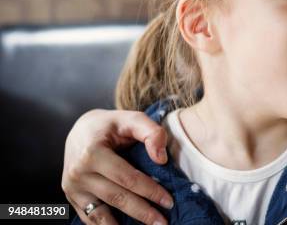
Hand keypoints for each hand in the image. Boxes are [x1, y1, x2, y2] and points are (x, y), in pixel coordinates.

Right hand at [62, 109, 173, 224]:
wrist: (80, 130)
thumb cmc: (111, 125)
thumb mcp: (132, 118)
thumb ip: (151, 132)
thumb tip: (161, 159)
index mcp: (92, 153)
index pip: (127, 178)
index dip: (150, 191)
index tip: (169, 202)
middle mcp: (79, 173)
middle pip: (116, 198)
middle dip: (142, 212)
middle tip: (163, 223)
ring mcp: (72, 188)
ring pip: (102, 214)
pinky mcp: (72, 197)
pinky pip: (90, 218)